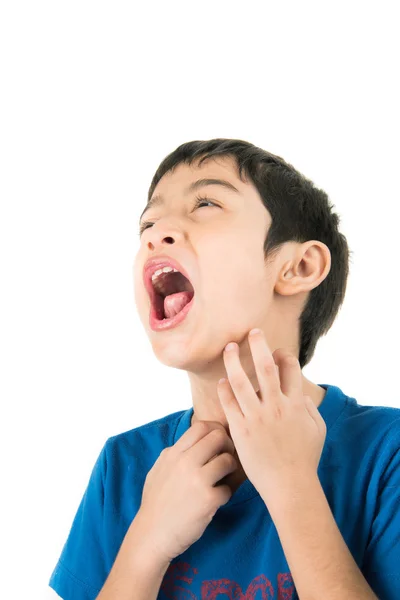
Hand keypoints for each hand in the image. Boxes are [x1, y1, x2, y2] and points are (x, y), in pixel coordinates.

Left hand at [217, 328, 326, 506]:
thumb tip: (300, 393)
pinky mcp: (241, 430)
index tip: (277, 351)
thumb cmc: (305, 460)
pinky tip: (222, 382)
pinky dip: (225, 390)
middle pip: (266, 367)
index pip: (291, 369)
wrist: (290, 486)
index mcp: (296, 404)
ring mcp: (257, 418)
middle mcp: (276, 406)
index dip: (284, 355)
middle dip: (259, 345)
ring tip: (228, 348)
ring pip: (241, 381)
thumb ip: (309, 408)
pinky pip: (229, 404)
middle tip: (252, 331)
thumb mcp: (317, 430)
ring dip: (234, 361)